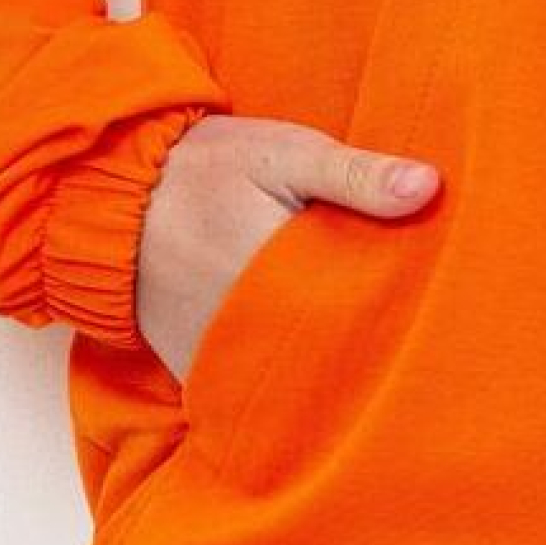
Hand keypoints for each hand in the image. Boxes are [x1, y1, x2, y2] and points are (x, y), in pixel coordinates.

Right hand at [135, 113, 440, 383]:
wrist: (115, 190)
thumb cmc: (211, 165)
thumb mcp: (288, 155)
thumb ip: (356, 176)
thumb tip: (429, 187)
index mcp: (279, 271)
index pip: (359, 312)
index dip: (395, 314)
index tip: (428, 315)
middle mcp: (245, 328)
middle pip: (328, 355)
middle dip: (365, 349)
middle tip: (405, 339)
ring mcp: (214, 357)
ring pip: (288, 380)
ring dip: (320, 369)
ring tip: (362, 358)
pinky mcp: (191, 369)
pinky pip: (244, 389)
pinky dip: (273, 379)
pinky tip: (304, 363)